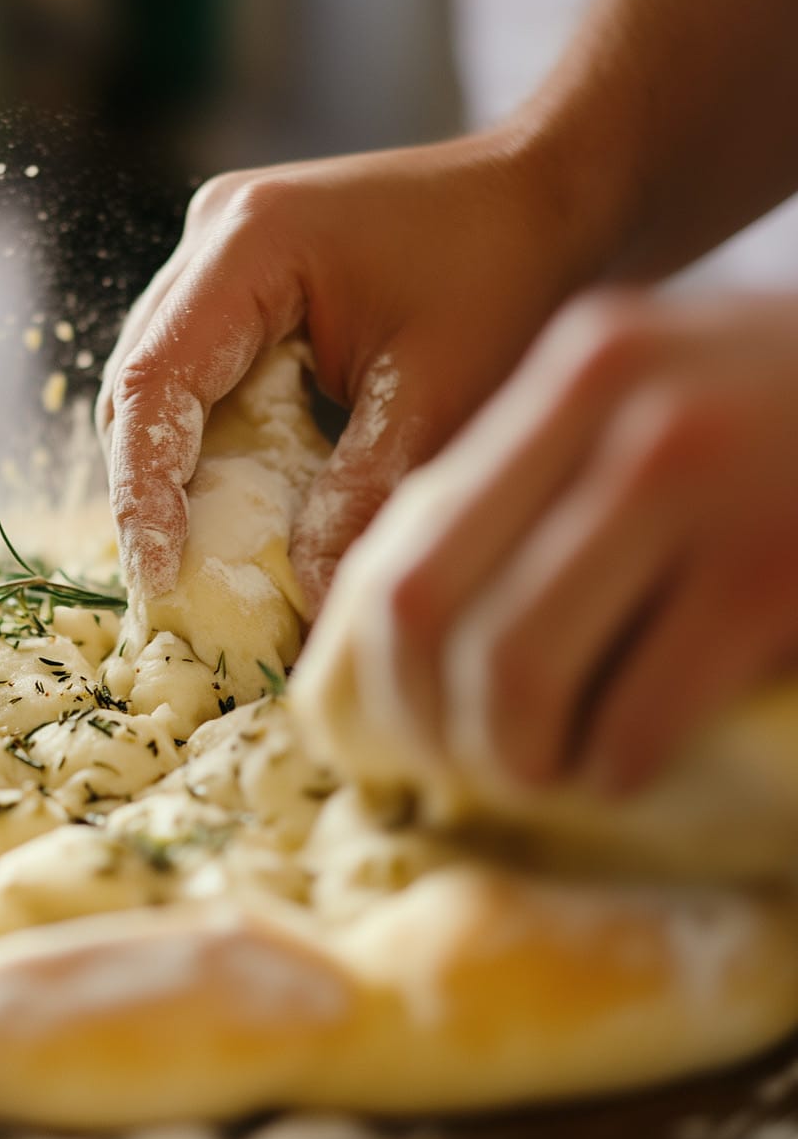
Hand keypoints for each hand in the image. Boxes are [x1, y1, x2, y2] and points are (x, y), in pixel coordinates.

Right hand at [97, 131, 596, 608]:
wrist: (543, 194)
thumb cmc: (505, 272)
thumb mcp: (440, 392)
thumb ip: (363, 495)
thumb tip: (307, 600)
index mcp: (250, 242)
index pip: (153, 379)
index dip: (142, 487)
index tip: (160, 576)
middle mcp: (214, 238)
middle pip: (139, 385)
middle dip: (148, 489)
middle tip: (170, 585)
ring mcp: (222, 259)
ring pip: (161, 387)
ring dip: (175, 473)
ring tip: (196, 559)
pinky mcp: (242, 286)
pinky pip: (202, 379)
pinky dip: (212, 448)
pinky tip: (238, 505)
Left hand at [360, 290, 797, 792]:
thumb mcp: (676, 404)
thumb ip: (555, 481)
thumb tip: (419, 618)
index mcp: (581, 368)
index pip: (410, 530)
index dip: (379, 651)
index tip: (398, 715)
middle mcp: (620, 408)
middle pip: (430, 604)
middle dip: (427, 715)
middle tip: (460, 764)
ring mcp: (700, 483)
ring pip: (516, 666)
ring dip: (515, 753)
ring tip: (545, 771)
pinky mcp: (774, 573)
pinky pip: (637, 713)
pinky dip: (616, 766)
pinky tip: (628, 769)